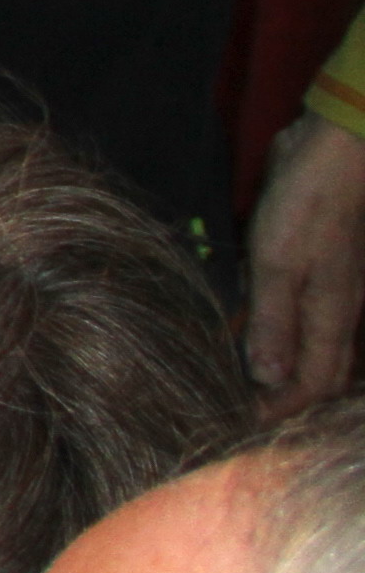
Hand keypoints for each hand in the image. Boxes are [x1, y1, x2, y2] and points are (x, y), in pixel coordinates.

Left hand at [248, 110, 364, 407]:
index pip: (313, 385)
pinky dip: (273, 324)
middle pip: (320, 371)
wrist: (335, 149)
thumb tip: (270, 380)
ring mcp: (331, 285)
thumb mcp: (279, 263)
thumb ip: (274, 321)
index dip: (280, 410)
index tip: (240, 423)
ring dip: (279, 361)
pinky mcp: (315, 262)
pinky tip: (242, 322)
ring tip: (235, 374)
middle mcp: (338, 309)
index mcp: (332, 317)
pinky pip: (297, 309)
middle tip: (241, 407)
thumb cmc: (308, 203)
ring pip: (311, 342)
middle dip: (286, 396)